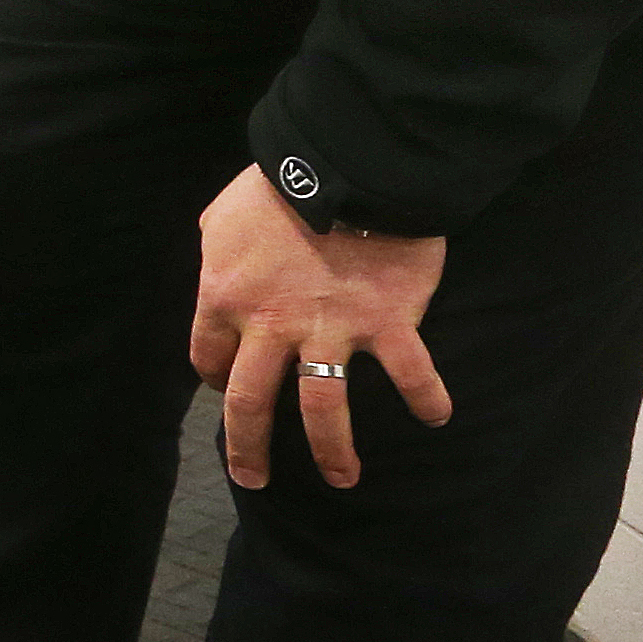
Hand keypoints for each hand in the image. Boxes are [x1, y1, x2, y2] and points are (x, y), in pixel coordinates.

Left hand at [188, 165, 449, 487]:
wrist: (346, 162)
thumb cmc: (279, 184)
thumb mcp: (221, 217)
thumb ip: (215, 254)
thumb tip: (219, 274)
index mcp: (224, 297)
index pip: (207, 357)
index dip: (215, 378)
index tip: (227, 390)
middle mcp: (270, 324)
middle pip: (250, 402)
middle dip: (249, 448)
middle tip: (253, 479)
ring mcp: (330, 328)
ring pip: (321, 407)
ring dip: (331, 450)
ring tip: (341, 478)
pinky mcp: (387, 322)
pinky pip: (410, 373)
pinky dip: (427, 398)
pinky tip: (436, 417)